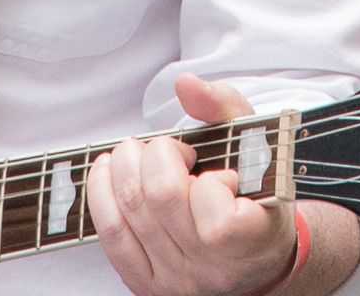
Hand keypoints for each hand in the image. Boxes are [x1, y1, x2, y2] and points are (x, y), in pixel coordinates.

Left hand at [87, 74, 297, 295]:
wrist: (255, 260)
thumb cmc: (255, 197)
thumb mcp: (257, 148)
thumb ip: (225, 109)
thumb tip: (186, 84)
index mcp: (252, 243)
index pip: (214, 210)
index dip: (210, 180)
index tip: (221, 175)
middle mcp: (212, 271)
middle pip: (158, 199)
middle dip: (155, 155)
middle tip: (169, 150)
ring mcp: (176, 282)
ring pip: (129, 212)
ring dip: (124, 166)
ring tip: (137, 153)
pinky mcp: (147, 285)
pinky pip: (110, 235)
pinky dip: (101, 193)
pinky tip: (108, 170)